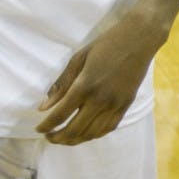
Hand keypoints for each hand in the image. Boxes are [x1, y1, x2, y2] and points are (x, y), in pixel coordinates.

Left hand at [36, 10, 163, 144]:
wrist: (140, 38)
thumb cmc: (107, 44)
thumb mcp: (79, 58)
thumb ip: (61, 84)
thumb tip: (43, 107)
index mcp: (85, 85)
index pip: (60, 115)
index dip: (46, 126)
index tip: (39, 129)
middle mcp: (100, 99)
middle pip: (74, 130)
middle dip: (58, 138)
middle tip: (49, 136)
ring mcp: (115, 104)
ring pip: (91, 134)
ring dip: (75, 140)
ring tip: (65, 138)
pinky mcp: (126, 105)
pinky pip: (109, 128)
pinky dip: (95, 135)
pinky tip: (86, 132)